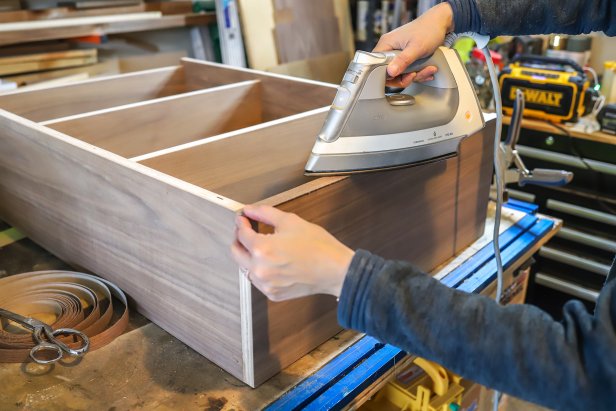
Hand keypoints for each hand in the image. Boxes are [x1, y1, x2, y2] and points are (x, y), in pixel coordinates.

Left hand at [230, 205, 353, 301]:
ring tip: (262, 246)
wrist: (335, 270)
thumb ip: (265, 213)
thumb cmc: (318, 246)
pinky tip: (272, 261)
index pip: (241, 233)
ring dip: (248, 256)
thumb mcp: (290, 221)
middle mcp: (260, 269)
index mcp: (262, 249)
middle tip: (246, 231)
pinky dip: (260, 270)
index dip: (241, 223)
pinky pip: (258, 280)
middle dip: (238, 239)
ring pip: (245, 267)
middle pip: (236, 252)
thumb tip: (249, 210)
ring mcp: (265, 284)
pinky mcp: (272, 294)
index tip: (243, 218)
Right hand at [374, 2, 454, 87]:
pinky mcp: (406, 57)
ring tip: (428, 69)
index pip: (376, 65)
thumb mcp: (416, 48)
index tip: (399, 76)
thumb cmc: (428, 29)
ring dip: (415, 75)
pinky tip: (428, 69)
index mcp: (386, 44)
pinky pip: (408, 71)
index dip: (386, 75)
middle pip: (389, 73)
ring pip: (401, 74)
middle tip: (414, 74)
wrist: (441, 23)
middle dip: (404, 77)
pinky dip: (419, 73)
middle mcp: (390, 49)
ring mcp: (398, 54)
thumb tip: (391, 72)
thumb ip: (403, 60)